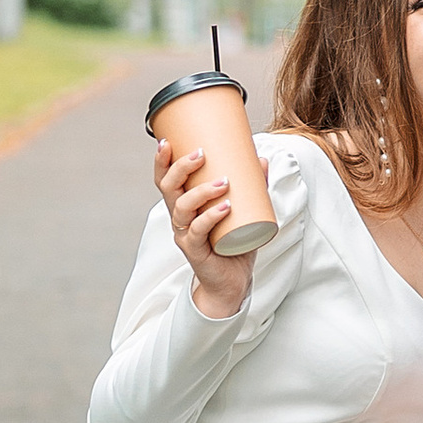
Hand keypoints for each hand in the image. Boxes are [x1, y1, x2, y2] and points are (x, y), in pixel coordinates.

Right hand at [158, 136, 251, 317]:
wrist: (233, 280)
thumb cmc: (234, 242)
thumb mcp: (244, 209)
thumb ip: (253, 185)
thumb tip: (261, 159)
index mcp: (184, 204)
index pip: (164, 179)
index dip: (161, 161)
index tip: (166, 142)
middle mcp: (179, 217)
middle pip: (168, 189)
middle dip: (180, 168)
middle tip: (200, 154)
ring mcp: (185, 234)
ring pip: (182, 208)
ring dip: (201, 191)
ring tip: (224, 182)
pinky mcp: (195, 251)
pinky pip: (197, 232)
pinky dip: (211, 217)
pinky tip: (225, 207)